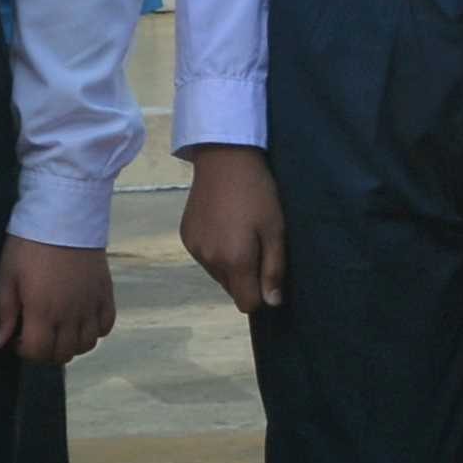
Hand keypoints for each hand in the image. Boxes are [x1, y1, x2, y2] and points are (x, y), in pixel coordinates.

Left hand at [0, 238, 115, 364]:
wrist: (64, 217)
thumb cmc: (29, 247)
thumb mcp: (7, 276)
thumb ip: (3, 312)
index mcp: (43, 312)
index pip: (38, 352)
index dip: (25, 352)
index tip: (18, 338)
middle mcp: (71, 315)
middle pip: (63, 354)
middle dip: (46, 352)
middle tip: (37, 335)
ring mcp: (92, 306)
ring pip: (87, 345)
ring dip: (71, 344)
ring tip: (60, 329)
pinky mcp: (106, 295)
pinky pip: (106, 326)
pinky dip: (95, 331)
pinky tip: (82, 320)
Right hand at [180, 145, 287, 310]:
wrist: (224, 158)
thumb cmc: (258, 193)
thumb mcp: (275, 230)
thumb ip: (273, 269)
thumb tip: (272, 303)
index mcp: (234, 261)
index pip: (246, 303)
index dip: (261, 296)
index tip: (270, 276)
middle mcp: (210, 261)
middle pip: (232, 289)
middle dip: (247, 279)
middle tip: (259, 247)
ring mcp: (195, 249)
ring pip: (218, 274)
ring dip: (231, 265)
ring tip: (242, 235)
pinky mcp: (186, 237)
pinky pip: (205, 257)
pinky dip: (216, 251)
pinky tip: (225, 227)